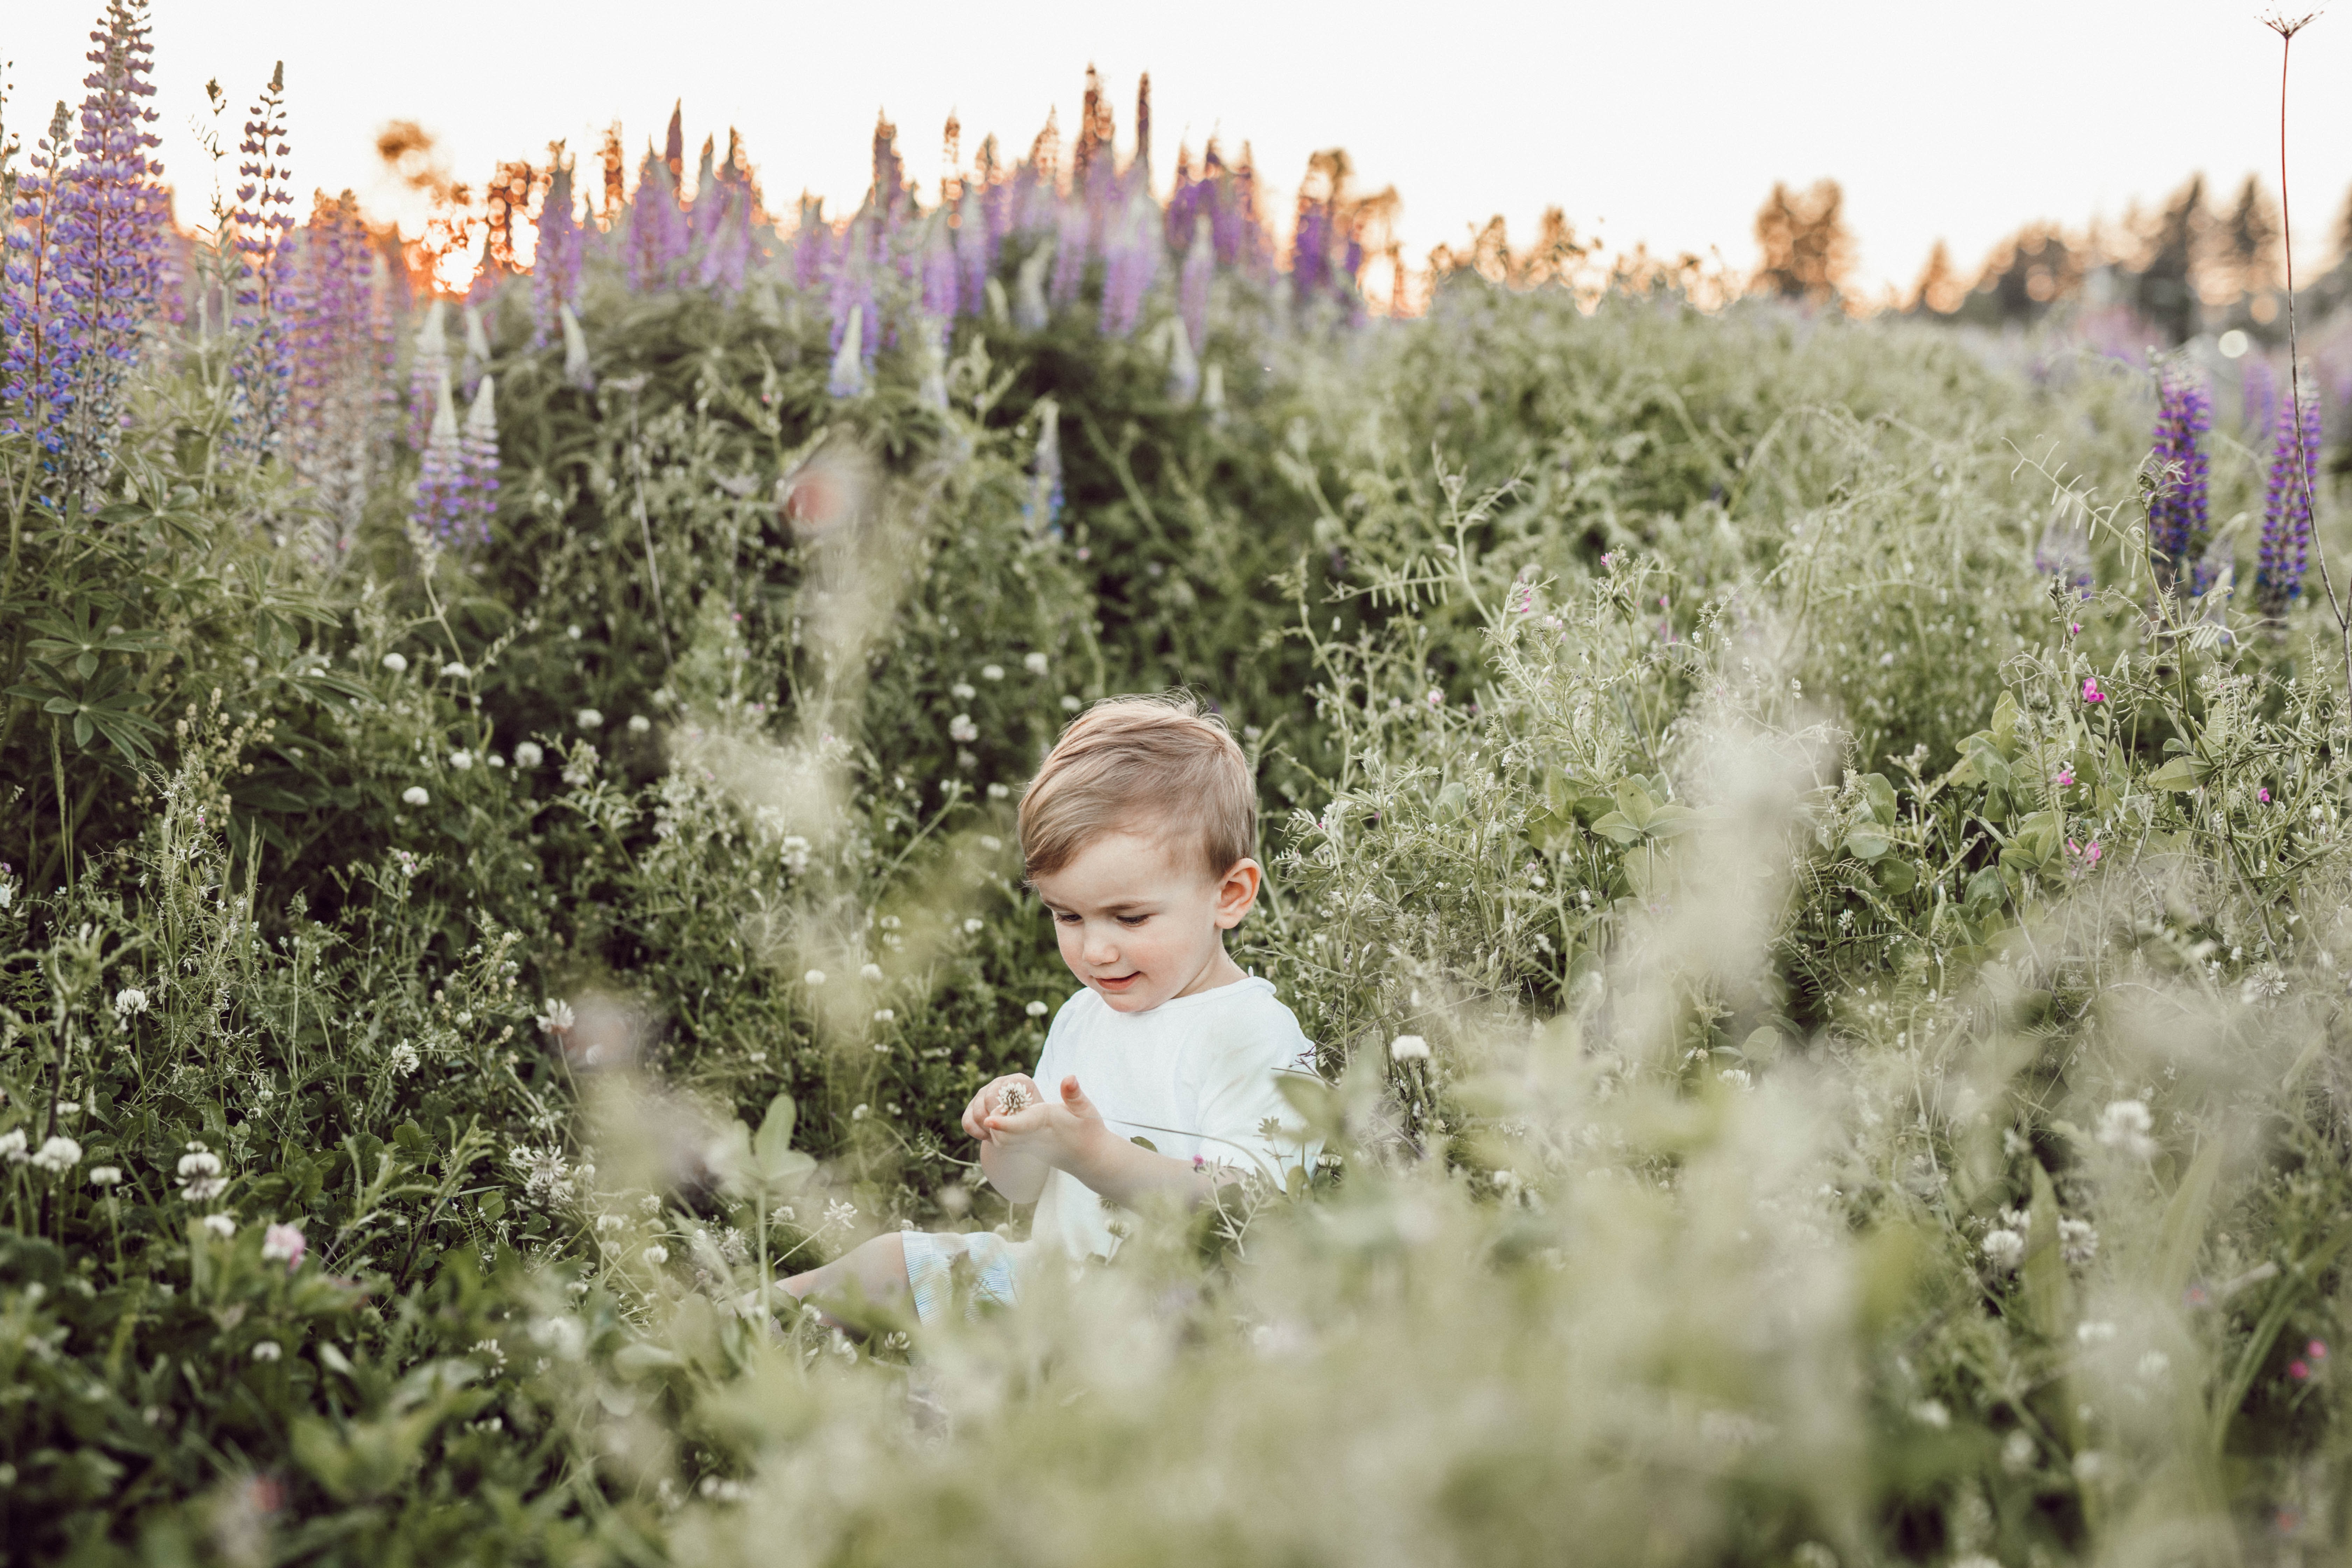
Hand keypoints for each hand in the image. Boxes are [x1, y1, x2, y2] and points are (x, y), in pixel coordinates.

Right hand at [961, 1073, 1043, 1144]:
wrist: (1023, 1125)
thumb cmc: (1032, 1119)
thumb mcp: (1034, 1116)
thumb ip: (1023, 1115)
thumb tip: (1004, 1122)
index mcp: (1017, 1081)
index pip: (1006, 1089)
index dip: (1007, 1107)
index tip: (1012, 1121)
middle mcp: (998, 1083)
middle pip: (989, 1099)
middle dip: (997, 1119)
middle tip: (1006, 1131)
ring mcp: (983, 1093)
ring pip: (977, 1112)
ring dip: (988, 1128)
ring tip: (999, 1135)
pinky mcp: (972, 1106)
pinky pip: (967, 1121)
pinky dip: (977, 1132)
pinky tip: (987, 1136)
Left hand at [981, 1074, 1107, 1173]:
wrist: (1091, 1158)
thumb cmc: (1089, 1130)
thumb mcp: (1085, 1109)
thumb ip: (1074, 1094)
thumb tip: (1069, 1077)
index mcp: (1047, 1124)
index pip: (1021, 1125)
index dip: (1004, 1122)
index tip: (988, 1118)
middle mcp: (1035, 1138)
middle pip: (1003, 1137)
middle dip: (995, 1121)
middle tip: (1003, 1103)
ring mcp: (1030, 1148)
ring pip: (1002, 1143)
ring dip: (996, 1128)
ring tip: (1007, 1109)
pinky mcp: (1028, 1151)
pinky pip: (1006, 1145)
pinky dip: (1000, 1133)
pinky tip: (1008, 1119)